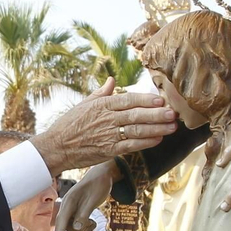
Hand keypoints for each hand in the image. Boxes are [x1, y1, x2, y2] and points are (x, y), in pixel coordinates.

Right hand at [31, 81, 178, 173]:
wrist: (57, 147)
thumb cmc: (69, 124)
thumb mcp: (84, 104)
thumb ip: (101, 92)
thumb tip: (112, 80)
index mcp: (102, 105)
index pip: (128, 100)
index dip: (146, 100)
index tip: (160, 99)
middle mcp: (107, 119)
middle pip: (137, 115)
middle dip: (157, 114)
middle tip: (173, 113)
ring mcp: (109, 135)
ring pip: (137, 131)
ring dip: (157, 128)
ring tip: (172, 126)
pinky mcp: (109, 150)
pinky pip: (131, 146)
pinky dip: (146, 143)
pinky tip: (158, 139)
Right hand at [52, 163, 117, 230]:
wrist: (102, 176)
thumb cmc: (98, 185)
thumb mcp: (93, 200)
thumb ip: (83, 215)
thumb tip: (75, 229)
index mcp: (69, 201)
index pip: (62, 220)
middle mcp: (67, 206)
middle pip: (66, 226)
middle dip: (78, 229)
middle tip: (92, 224)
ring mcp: (71, 209)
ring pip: (71, 226)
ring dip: (82, 229)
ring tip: (93, 222)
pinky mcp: (76, 211)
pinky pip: (76, 224)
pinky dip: (84, 226)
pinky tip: (92, 221)